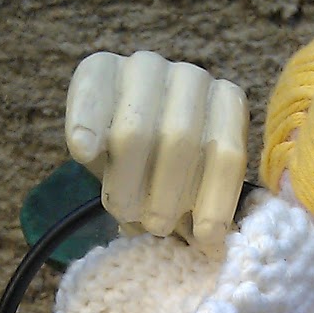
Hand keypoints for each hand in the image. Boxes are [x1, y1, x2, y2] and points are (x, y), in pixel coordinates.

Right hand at [65, 50, 248, 256]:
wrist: (119, 130)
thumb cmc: (163, 171)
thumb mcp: (191, 189)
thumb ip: (201, 208)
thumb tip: (209, 246)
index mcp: (225, 104)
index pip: (227, 154)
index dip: (217, 200)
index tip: (204, 236)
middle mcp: (192, 78)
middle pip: (179, 142)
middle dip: (166, 195)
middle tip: (156, 226)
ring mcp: (146, 67)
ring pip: (136, 131)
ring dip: (127, 183)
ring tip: (124, 210)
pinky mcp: (100, 66)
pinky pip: (91, 99)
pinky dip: (86, 128)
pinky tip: (85, 153)